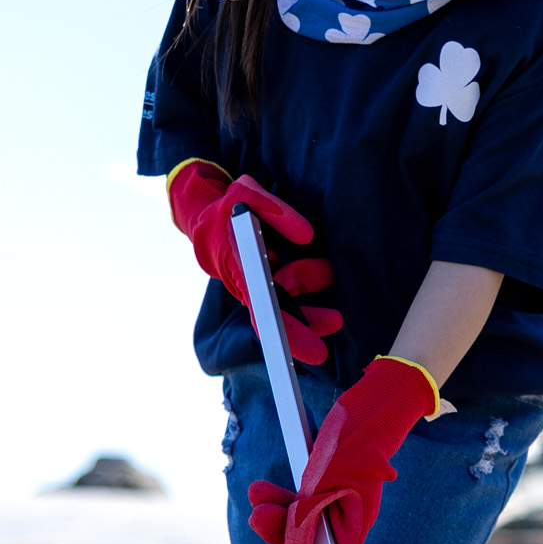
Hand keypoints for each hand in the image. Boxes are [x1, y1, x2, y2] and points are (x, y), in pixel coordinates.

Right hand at [169, 161, 341, 365]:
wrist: (206, 218)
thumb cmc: (228, 206)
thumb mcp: (249, 194)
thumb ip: (278, 213)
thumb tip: (308, 236)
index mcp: (237, 264)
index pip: (262, 304)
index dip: (287, 329)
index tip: (311, 349)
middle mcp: (244, 283)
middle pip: (274, 316)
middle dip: (304, 326)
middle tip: (336, 323)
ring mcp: (253, 288)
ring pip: (283, 309)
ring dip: (310, 313)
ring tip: (336, 317)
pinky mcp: (263, 285)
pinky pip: (284, 301)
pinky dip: (305, 304)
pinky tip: (326, 305)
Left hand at [245, 357, 440, 543]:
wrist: (372, 411)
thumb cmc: (356, 445)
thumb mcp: (331, 481)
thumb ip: (311, 515)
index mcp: (354, 529)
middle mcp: (342, 523)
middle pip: (302, 543)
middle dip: (276, 532)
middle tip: (257, 514)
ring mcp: (331, 507)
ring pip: (294, 522)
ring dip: (273, 511)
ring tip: (256, 490)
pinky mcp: (321, 490)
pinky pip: (295, 503)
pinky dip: (279, 498)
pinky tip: (262, 489)